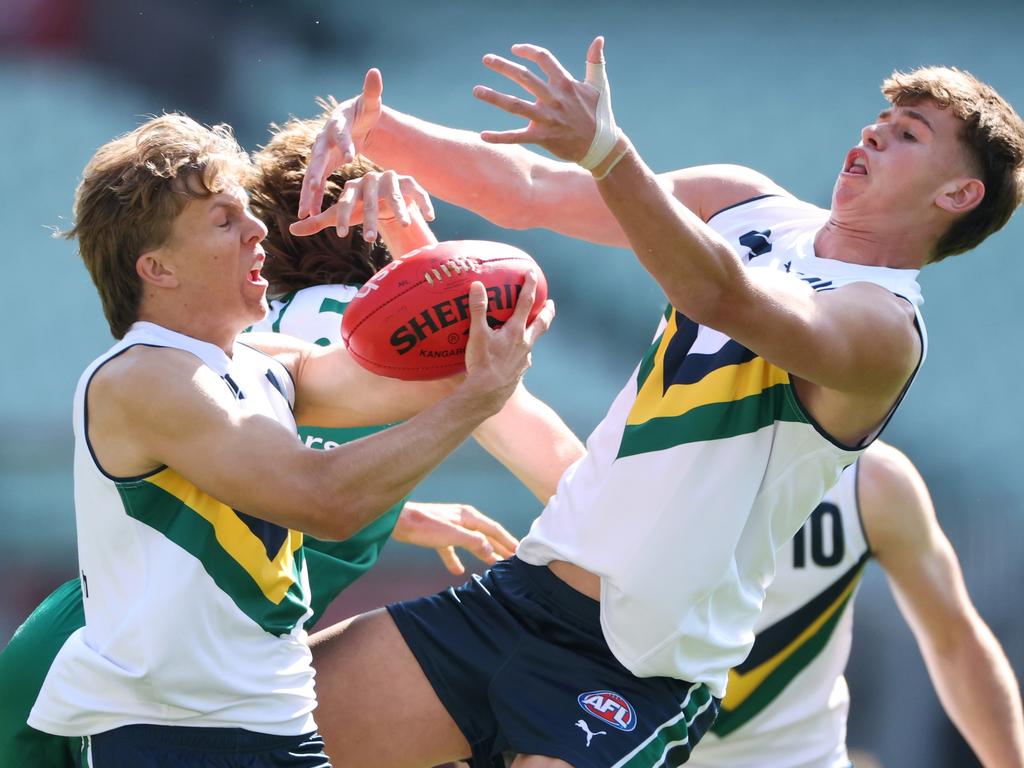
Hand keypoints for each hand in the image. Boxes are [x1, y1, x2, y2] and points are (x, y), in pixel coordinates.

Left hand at [289, 169, 434, 242]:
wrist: (384, 200)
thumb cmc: (359, 209)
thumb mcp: (339, 215)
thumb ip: (318, 222)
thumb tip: (291, 229)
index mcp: (352, 187)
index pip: (345, 202)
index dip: (343, 218)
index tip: (344, 236)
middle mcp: (371, 180)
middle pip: (370, 201)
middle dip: (371, 220)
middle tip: (370, 240)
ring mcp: (391, 180)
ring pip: (395, 195)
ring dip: (400, 209)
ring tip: (405, 225)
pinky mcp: (410, 183)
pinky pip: (418, 192)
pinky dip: (424, 203)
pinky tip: (430, 216)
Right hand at [298, 69, 384, 220]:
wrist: (355, 121)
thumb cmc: (365, 111)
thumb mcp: (371, 103)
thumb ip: (372, 91)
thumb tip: (374, 72)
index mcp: (338, 123)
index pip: (340, 133)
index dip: (344, 143)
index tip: (350, 157)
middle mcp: (324, 139)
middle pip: (318, 158)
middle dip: (315, 175)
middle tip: (314, 190)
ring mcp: (321, 154)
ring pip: (312, 176)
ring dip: (308, 195)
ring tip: (306, 213)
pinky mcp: (323, 167)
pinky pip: (315, 185)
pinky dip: (312, 200)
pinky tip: (310, 217)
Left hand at [391, 501, 518, 573]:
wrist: (397, 522)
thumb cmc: (424, 526)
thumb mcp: (452, 535)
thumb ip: (473, 542)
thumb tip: (491, 550)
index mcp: (468, 516)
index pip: (494, 530)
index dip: (508, 541)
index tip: (520, 552)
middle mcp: (462, 519)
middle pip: (486, 535)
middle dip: (499, 547)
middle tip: (513, 560)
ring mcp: (450, 527)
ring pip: (472, 542)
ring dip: (482, 553)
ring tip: (493, 564)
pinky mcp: (438, 535)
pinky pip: (452, 549)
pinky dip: (456, 559)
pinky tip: (458, 571)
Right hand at [462, 271, 554, 413]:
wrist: (487, 394)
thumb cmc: (482, 364)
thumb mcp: (477, 335)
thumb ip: (477, 310)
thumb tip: (477, 285)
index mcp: (516, 331)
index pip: (526, 303)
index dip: (529, 286)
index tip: (532, 273)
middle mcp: (525, 344)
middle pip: (541, 323)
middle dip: (547, 312)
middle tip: (551, 303)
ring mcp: (524, 360)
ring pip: (533, 342)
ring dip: (534, 333)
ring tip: (531, 329)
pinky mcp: (519, 373)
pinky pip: (523, 358)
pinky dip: (521, 352)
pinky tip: (514, 356)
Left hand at [473, 37, 608, 162]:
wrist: (602, 147)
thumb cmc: (600, 114)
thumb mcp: (599, 85)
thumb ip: (595, 61)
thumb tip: (599, 39)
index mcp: (566, 84)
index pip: (543, 59)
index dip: (528, 51)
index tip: (514, 49)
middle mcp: (554, 99)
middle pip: (524, 77)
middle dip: (503, 66)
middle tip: (486, 59)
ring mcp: (547, 119)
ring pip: (515, 105)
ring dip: (494, 97)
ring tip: (476, 90)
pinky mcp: (542, 138)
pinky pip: (517, 137)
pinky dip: (499, 137)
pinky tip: (482, 135)